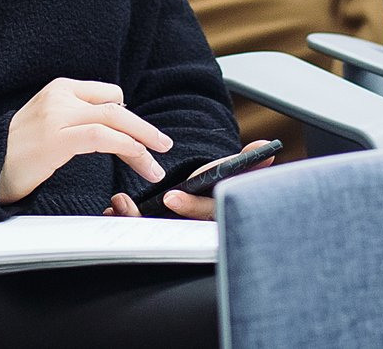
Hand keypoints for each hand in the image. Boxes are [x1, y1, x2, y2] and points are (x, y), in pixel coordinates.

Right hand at [0, 78, 172, 203]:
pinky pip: (101, 137)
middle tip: (163, 146)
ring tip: (155, 166)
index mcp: (60, 88)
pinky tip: (136, 159)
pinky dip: (125, 147)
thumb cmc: (18, 152)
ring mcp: (57, 115)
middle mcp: (61, 96)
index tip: (140, 139)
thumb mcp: (49, 123)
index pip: (109, 94)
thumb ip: (77, 116)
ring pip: (114, 120)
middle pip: (116, 106)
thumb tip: (113, 121)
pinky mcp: (56, 138)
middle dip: (144, 129)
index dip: (128, 118)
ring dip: (141, 143)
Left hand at [104, 140, 276, 220]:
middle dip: (149, 219)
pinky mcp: (155, 234)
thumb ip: (247, 164)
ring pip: (153, 233)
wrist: (211, 203)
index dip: (189, 207)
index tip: (172, 197)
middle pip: (175, 231)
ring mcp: (174, 235)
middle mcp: (194, 229)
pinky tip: (115, 208)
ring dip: (133, 217)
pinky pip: (139, 233)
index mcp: (216, 213)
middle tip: (130, 205)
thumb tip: (267, 147)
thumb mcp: (233, 176)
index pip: (206, 213)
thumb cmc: (219, 188)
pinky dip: (125, 219)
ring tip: (120, 202)